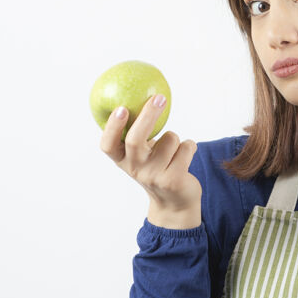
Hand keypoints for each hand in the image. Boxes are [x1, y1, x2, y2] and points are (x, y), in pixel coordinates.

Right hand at [98, 94, 200, 215]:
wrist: (174, 202)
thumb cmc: (156, 167)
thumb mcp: (141, 154)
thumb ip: (137, 132)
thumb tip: (141, 94)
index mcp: (122, 160)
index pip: (108, 145)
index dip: (112, 127)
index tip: (121, 108)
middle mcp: (135, 169)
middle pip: (136, 139)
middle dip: (147, 115)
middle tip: (158, 97)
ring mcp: (153, 176)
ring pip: (170, 138)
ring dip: (176, 138)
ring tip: (174, 151)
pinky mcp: (173, 180)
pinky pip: (186, 147)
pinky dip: (190, 146)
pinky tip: (185, 157)